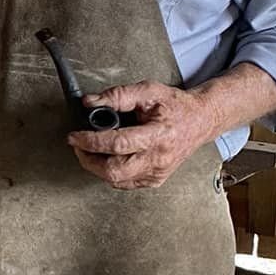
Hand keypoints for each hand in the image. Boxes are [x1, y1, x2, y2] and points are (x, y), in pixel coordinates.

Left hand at [68, 80, 213, 189]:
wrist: (200, 120)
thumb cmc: (176, 106)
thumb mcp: (148, 91)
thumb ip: (118, 95)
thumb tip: (90, 102)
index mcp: (158, 135)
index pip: (118, 144)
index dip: (91, 141)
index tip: (75, 136)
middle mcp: (159, 158)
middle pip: (115, 171)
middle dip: (89, 160)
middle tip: (78, 146)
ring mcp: (158, 172)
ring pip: (117, 180)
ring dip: (97, 167)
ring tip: (90, 151)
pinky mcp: (155, 180)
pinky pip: (125, 183)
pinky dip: (111, 173)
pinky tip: (108, 158)